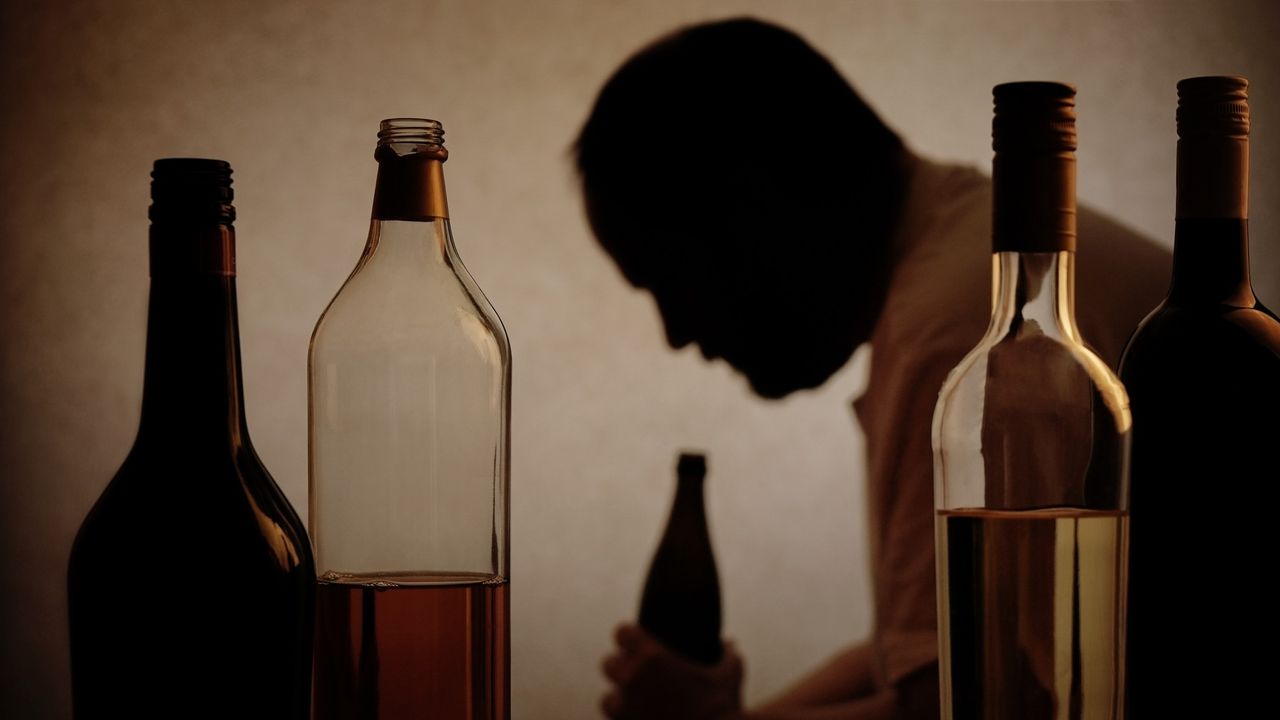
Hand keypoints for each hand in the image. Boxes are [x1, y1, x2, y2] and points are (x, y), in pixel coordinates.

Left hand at [601, 623, 743, 719]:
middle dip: (621, 668)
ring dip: (619, 700)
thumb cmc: (725, 709)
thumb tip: (731, 643)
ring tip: (636, 705)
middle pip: (608, 664)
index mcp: (653, 658)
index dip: (628, 635)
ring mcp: (626, 711)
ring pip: (607, 699)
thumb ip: (728, 655)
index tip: (635, 640)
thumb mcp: (730, 675)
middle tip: (637, 674)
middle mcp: (633, 680)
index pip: (622, 633)